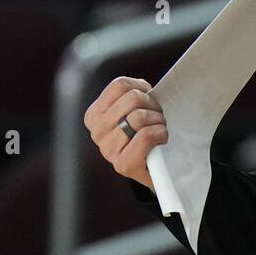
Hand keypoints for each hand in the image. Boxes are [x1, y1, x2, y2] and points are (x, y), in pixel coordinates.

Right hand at [83, 76, 167, 190]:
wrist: (153, 169)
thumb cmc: (144, 134)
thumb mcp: (132, 110)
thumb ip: (133, 94)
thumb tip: (146, 87)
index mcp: (95, 114)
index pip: (120, 85)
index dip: (141, 88)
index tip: (148, 101)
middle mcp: (97, 131)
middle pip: (133, 98)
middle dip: (152, 105)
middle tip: (157, 116)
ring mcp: (108, 149)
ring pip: (140, 116)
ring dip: (158, 120)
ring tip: (158, 128)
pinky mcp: (123, 164)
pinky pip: (146, 135)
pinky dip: (160, 134)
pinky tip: (160, 139)